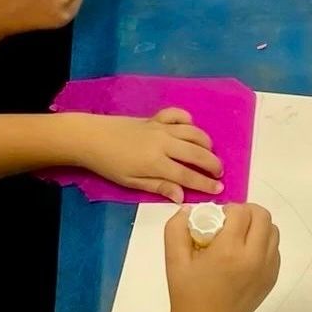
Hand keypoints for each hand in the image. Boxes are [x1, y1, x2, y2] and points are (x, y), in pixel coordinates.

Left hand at [70, 109, 223, 201]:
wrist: (92, 138)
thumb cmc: (110, 164)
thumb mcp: (131, 182)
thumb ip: (158, 187)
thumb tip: (182, 196)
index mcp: (156, 162)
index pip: (187, 175)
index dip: (205, 183)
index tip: (219, 188)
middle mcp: (164, 143)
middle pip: (196, 153)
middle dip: (212, 164)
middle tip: (219, 172)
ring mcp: (162, 128)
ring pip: (193, 133)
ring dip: (206, 144)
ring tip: (210, 154)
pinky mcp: (157, 118)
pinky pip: (178, 115)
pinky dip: (188, 120)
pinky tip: (191, 128)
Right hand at [165, 203, 280, 311]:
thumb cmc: (187, 294)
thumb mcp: (173, 260)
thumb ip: (176, 229)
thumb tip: (189, 209)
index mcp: (230, 251)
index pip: (242, 212)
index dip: (229, 209)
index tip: (218, 218)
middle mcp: (255, 257)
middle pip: (263, 216)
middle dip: (247, 213)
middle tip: (230, 223)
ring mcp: (268, 268)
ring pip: (273, 231)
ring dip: (257, 227)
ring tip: (239, 237)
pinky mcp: (273, 278)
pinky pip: (275, 249)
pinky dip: (263, 243)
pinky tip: (245, 254)